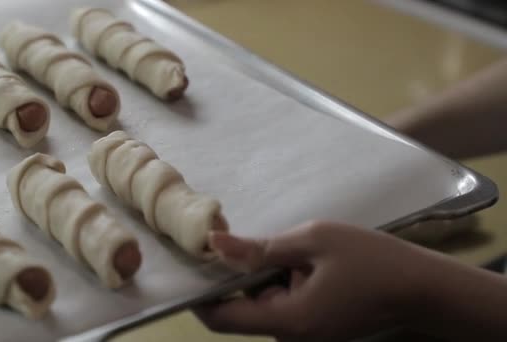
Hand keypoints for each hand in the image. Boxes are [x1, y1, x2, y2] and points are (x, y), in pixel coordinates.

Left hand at [195, 221, 434, 340]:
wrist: (421, 287)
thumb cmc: (371, 259)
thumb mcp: (313, 241)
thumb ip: (261, 248)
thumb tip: (215, 245)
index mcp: (287, 320)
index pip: (221, 319)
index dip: (199, 295)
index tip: (191, 264)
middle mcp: (291, 336)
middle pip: (241, 311)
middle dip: (236, 278)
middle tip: (241, 240)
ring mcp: (304, 334)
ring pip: (263, 306)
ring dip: (262, 277)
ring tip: (283, 246)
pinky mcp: (316, 327)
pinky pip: (284, 306)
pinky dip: (281, 282)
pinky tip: (300, 259)